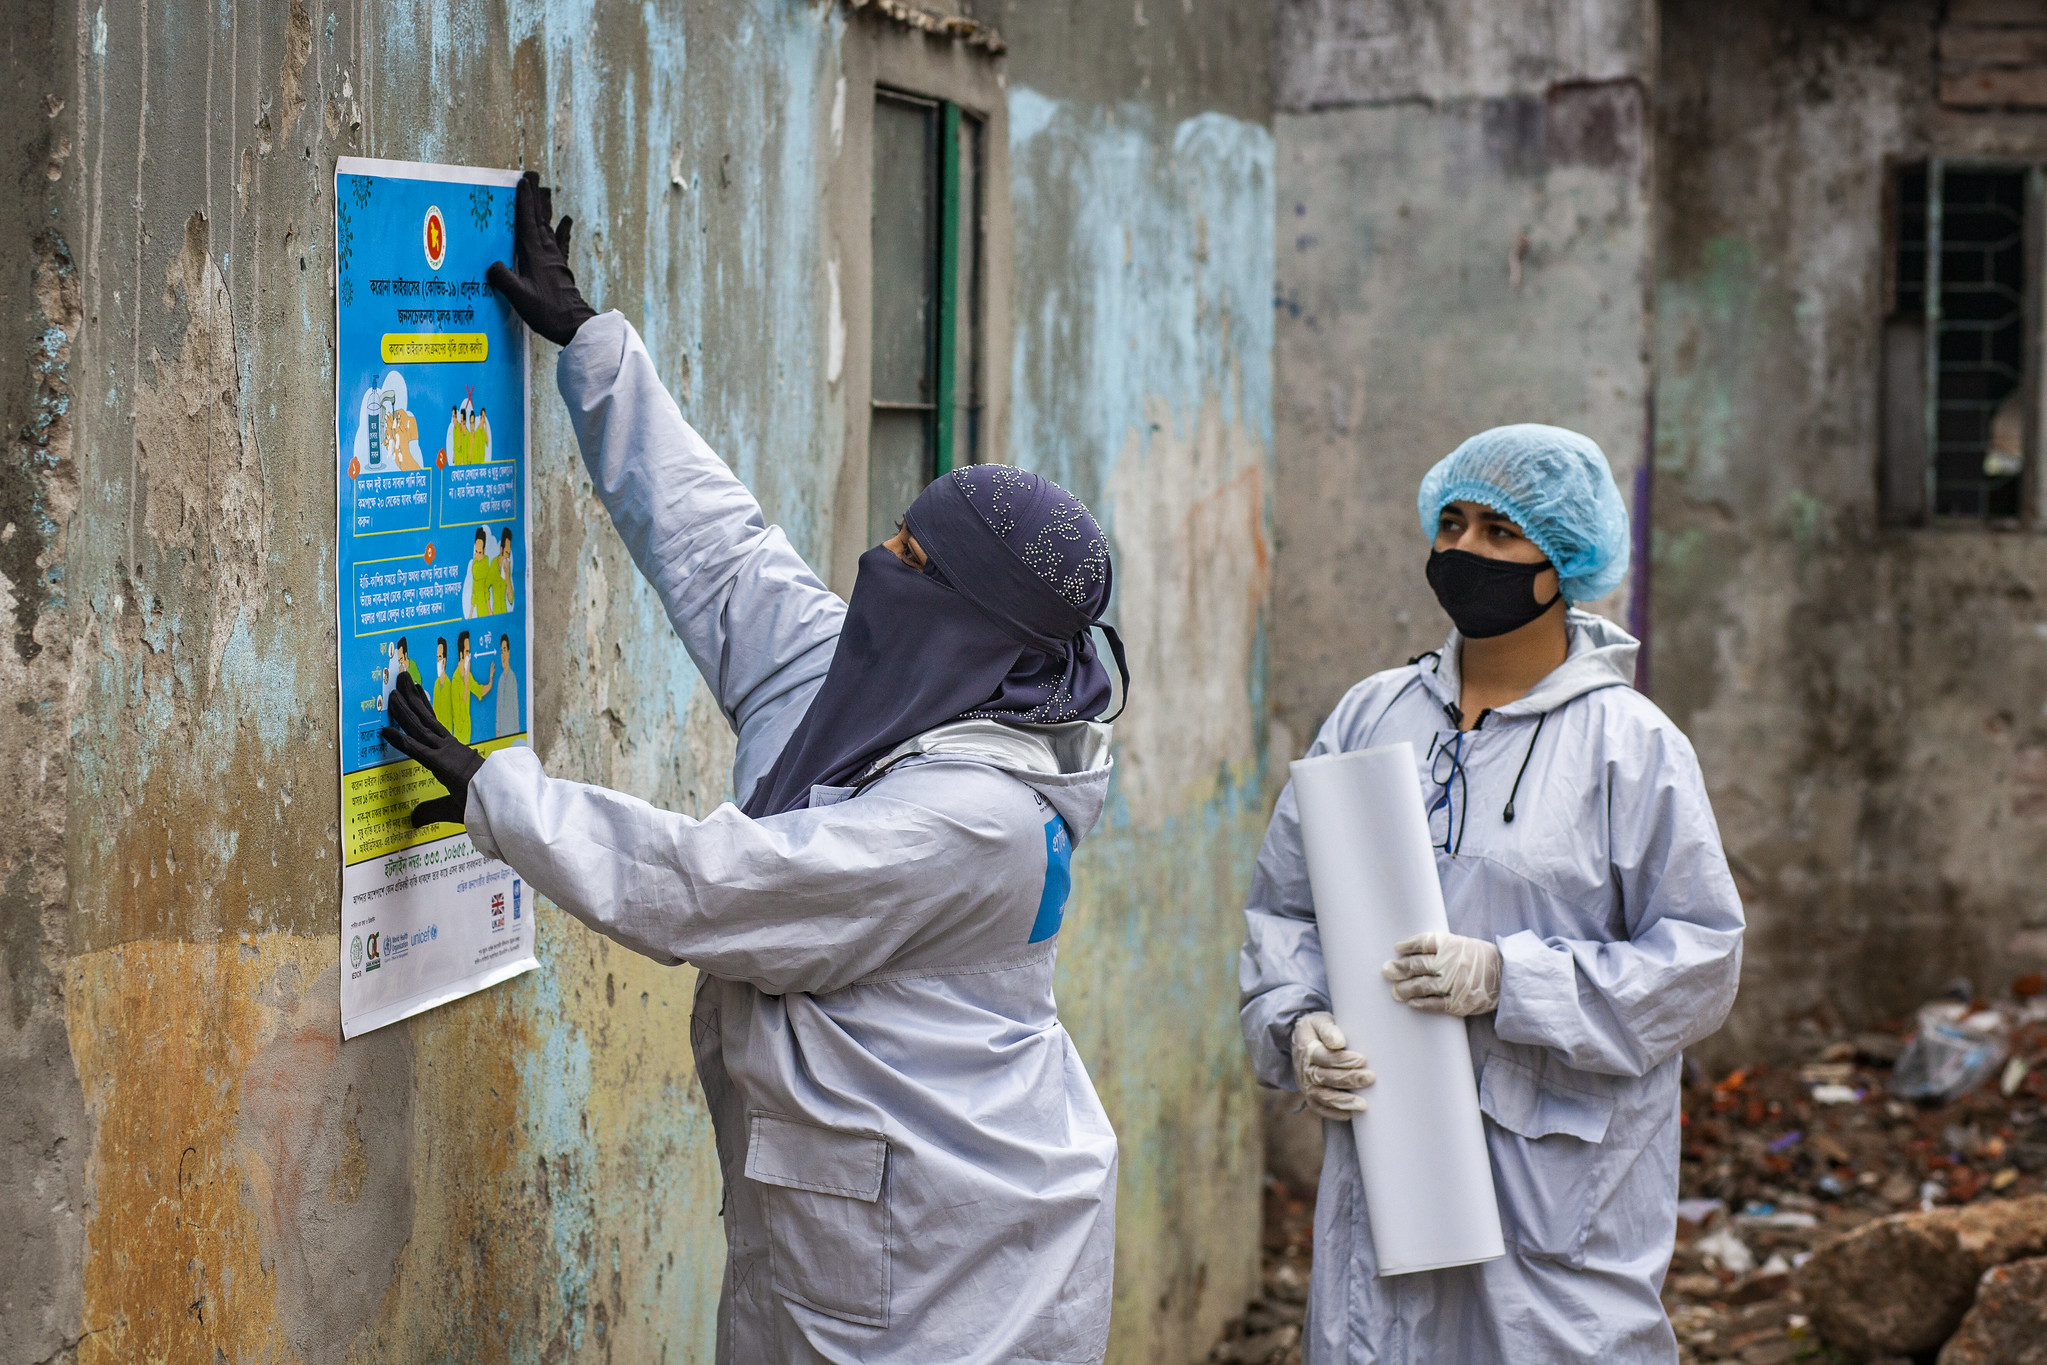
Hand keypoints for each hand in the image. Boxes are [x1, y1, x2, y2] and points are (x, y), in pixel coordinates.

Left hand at [381, 674, 485, 828]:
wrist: (504, 804)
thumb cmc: (485, 805)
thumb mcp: (451, 809)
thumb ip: (430, 811)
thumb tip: (412, 820)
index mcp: (454, 755)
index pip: (434, 728)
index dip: (423, 709)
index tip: (415, 694)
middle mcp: (449, 749)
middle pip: (425, 720)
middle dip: (411, 699)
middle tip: (401, 678)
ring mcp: (447, 754)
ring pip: (420, 727)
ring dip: (404, 708)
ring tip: (394, 688)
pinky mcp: (443, 764)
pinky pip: (417, 749)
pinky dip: (401, 739)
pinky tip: (386, 729)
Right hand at [486, 171, 597, 346]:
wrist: (575, 325)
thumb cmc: (546, 312)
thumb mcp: (519, 298)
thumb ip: (504, 279)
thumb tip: (492, 265)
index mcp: (534, 254)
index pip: (527, 221)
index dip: (525, 200)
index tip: (524, 180)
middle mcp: (546, 252)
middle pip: (539, 217)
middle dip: (535, 196)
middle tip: (534, 175)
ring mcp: (556, 259)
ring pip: (549, 226)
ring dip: (547, 207)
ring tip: (547, 190)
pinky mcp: (562, 268)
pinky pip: (561, 243)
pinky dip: (562, 230)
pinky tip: (566, 220)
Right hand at [1291, 1012, 1374, 1120]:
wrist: (1302, 1041)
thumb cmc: (1318, 1030)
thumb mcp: (1320, 1021)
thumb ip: (1328, 1029)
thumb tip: (1338, 1043)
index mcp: (1307, 1049)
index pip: (1324, 1057)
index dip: (1342, 1060)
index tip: (1362, 1059)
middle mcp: (1304, 1070)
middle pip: (1326, 1078)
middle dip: (1349, 1079)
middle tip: (1370, 1077)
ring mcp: (1306, 1085)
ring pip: (1323, 1096)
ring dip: (1344, 1101)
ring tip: (1363, 1104)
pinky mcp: (1310, 1096)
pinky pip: (1320, 1108)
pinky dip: (1334, 1113)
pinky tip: (1350, 1114)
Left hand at [1382, 932, 1501, 1015]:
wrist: (1508, 977)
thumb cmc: (1483, 959)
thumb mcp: (1464, 944)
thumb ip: (1442, 947)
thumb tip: (1413, 952)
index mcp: (1451, 945)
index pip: (1422, 942)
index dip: (1407, 946)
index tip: (1397, 949)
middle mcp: (1450, 963)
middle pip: (1417, 965)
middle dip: (1399, 969)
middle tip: (1386, 971)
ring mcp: (1454, 983)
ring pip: (1422, 986)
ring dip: (1405, 989)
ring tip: (1395, 991)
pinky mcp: (1459, 1001)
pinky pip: (1435, 1004)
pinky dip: (1421, 1004)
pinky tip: (1411, 1003)